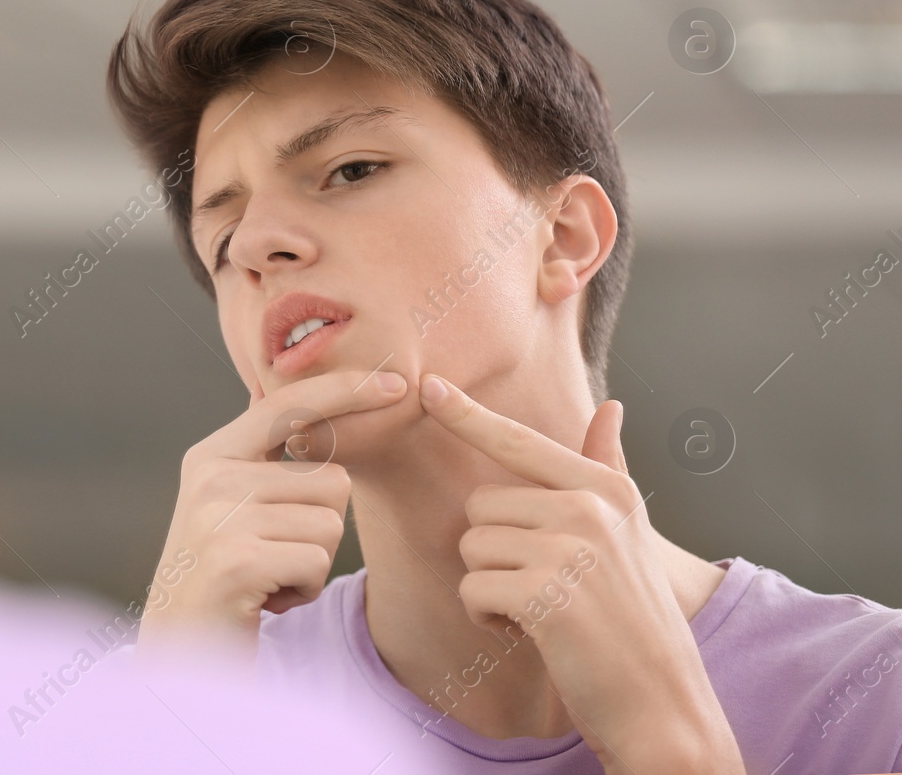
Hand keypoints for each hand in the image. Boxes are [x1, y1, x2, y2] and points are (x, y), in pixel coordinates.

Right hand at [136, 368, 409, 656]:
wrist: (180, 652)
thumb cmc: (221, 575)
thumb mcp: (227, 504)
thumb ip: (257, 455)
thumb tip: (276, 390)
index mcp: (211, 454)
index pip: (289, 406)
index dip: (346, 391)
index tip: (397, 383)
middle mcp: (211, 477)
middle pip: (331, 479)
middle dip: (320, 526)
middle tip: (271, 555)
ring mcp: (219, 517)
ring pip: (330, 523)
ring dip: (312, 561)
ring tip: (266, 576)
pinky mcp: (237, 560)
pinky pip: (317, 561)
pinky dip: (303, 588)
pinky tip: (264, 599)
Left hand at [418, 374, 742, 774]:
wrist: (663, 706)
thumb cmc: (633, 622)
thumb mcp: (629, 535)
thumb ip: (608, 468)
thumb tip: (610, 407)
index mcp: (605, 489)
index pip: (520, 440)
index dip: (468, 414)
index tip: (429, 385)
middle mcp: (589, 508)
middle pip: (480, 505)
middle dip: (493, 552)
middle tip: (542, 588)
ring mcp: (570, 548)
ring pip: (472, 547)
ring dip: (491, 587)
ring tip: (543, 611)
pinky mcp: (545, 593)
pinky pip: (472, 589)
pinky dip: (488, 619)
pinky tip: (532, 635)